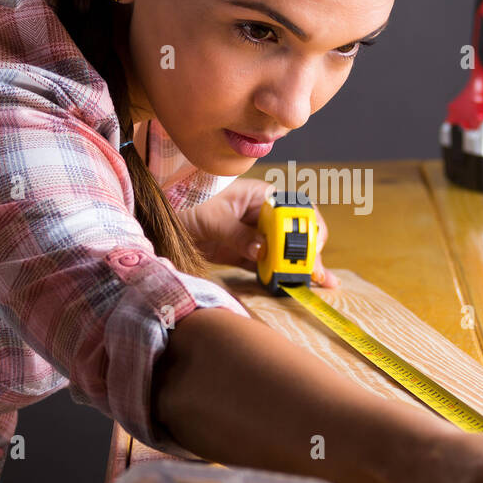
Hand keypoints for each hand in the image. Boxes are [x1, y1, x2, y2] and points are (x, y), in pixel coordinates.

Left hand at [175, 179, 341, 287]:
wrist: (161, 216)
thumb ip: (236, 233)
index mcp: (261, 197)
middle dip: (308, 254)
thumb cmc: (186, 202)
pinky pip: (264, 266)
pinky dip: (276, 277)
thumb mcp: (211, 216)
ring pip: (282, 253)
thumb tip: (261, 249)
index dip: (308, 227)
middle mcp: (262, 216)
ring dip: (298, 268)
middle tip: (318, 275)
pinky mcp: (242, 254)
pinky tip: (291, 286)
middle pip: (294, 234)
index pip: (295, 209)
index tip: (309, 247)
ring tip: (320, 285)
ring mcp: (253, 236)